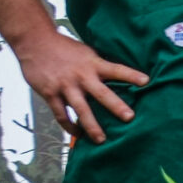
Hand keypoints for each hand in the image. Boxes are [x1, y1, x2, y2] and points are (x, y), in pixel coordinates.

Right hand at [14, 28, 144, 144]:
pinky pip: (61, 114)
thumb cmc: (64, 47)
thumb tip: (114, 77)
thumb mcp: (86, 52)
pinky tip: (77, 134)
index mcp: (93, 63)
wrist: (35, 43)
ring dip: (91, 126)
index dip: (131, 75)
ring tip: (101, 139)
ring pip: (81, 110)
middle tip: (129, 117)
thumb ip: (97, 65)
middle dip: (116, 106)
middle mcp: (81, 76)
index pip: (116, 69)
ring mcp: (65, 86)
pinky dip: (69, 125)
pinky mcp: (50, 94)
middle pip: (102, 94)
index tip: (146, 81)